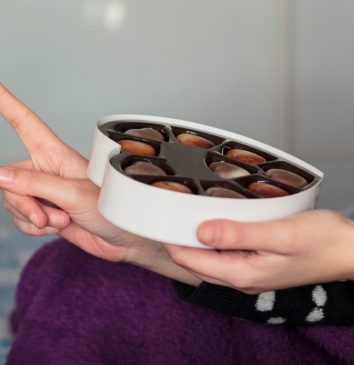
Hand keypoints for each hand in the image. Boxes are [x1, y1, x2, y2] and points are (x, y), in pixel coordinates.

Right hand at [0, 69, 200, 283]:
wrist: (124, 240)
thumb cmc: (112, 209)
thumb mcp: (73, 195)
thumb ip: (35, 185)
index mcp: (54, 152)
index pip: (22, 120)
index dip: (1, 98)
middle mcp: (43, 168)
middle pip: (8, 179)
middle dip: (23, 203)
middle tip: (47, 217)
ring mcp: (41, 191)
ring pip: (11, 201)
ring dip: (31, 218)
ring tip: (60, 221)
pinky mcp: (41, 211)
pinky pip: (18, 218)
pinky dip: (32, 228)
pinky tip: (55, 229)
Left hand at [163, 209, 353, 293]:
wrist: (351, 250)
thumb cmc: (323, 240)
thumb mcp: (279, 233)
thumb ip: (238, 234)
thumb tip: (200, 232)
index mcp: (242, 274)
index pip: (190, 260)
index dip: (169, 239)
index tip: (155, 217)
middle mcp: (241, 278)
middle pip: (194, 261)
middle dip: (176, 240)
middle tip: (162, 212)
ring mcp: (248, 274)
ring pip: (207, 258)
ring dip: (192, 240)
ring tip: (179, 214)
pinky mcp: (255, 265)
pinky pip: (223, 255)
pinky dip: (211, 240)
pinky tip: (210, 223)